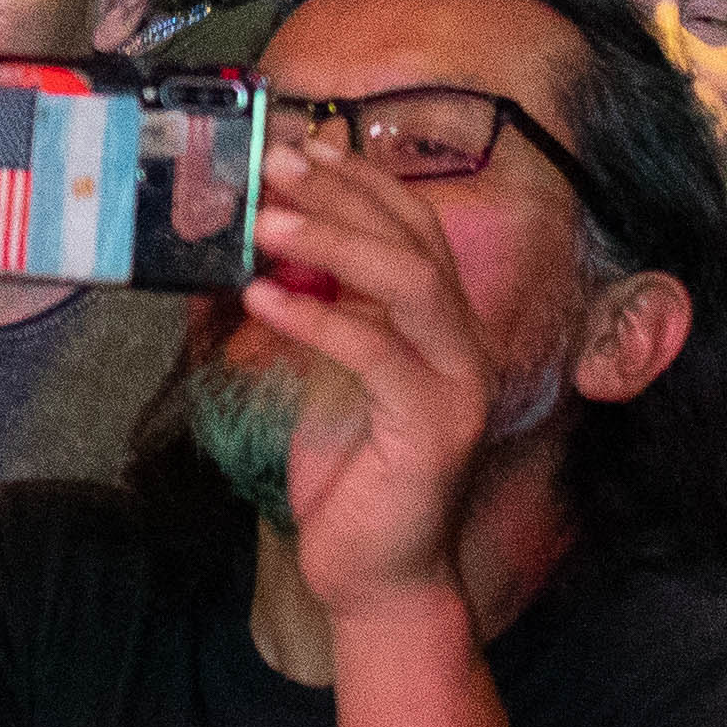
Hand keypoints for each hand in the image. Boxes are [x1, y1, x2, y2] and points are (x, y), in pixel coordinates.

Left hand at [225, 134, 502, 630]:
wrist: (375, 578)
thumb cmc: (352, 480)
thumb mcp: (328, 379)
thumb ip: (318, 311)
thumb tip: (265, 246)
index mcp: (443, 328)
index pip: (417, 230)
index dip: (362, 183)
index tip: (301, 148)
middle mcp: (463, 347)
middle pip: (417, 242)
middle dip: (346, 195)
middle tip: (277, 167)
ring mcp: (456, 387)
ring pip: (411, 284)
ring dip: (336, 242)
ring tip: (267, 220)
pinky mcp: (431, 429)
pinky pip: (376, 354)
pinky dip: (318, 318)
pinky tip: (262, 296)